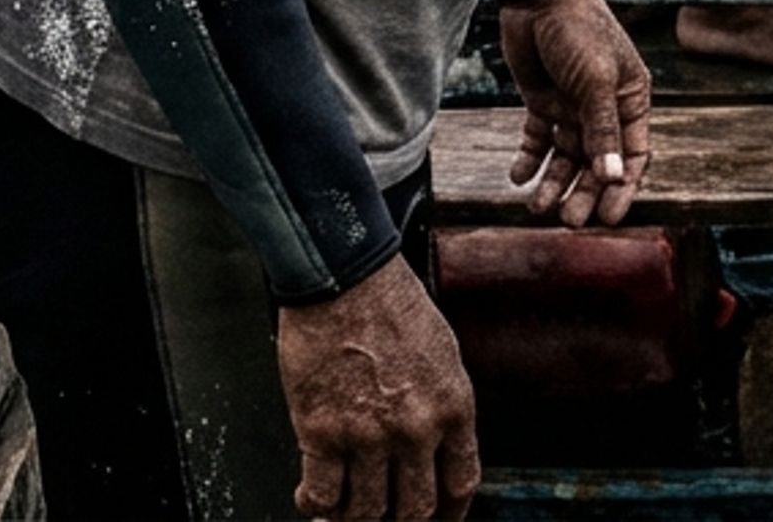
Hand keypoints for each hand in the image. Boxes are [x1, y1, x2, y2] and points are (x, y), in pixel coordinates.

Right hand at [277, 253, 479, 520]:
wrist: (343, 275)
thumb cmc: (388, 302)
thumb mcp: (441, 353)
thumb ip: (440, 404)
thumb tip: (432, 445)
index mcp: (453, 407)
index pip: (460, 484)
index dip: (447, 514)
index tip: (436, 518)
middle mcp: (416, 430)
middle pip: (415, 510)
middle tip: (386, 519)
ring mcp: (369, 435)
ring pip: (367, 512)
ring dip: (356, 519)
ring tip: (346, 514)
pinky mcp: (322, 432)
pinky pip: (322, 494)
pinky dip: (315, 507)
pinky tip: (312, 501)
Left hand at [494, 0, 651, 226]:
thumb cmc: (580, 31)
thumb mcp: (595, 80)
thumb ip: (602, 129)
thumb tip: (612, 177)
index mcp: (629, 102)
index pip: (631, 157)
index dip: (621, 189)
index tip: (608, 218)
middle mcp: (603, 110)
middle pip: (595, 163)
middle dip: (583, 193)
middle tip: (568, 221)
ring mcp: (571, 107)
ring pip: (565, 157)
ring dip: (553, 183)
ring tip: (537, 207)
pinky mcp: (542, 101)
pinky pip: (537, 139)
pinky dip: (528, 159)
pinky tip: (518, 177)